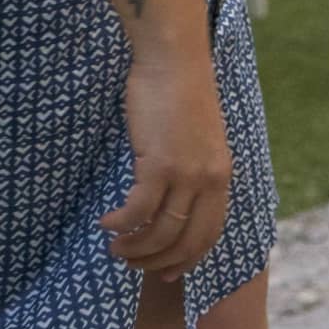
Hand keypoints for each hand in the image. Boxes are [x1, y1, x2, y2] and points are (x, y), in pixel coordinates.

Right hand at [101, 51, 232, 284]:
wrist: (173, 56)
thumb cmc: (179, 89)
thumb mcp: (198, 136)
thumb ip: (193, 168)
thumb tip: (172, 198)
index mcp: (222, 174)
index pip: (210, 234)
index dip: (188, 259)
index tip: (168, 272)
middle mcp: (209, 180)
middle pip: (185, 242)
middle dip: (157, 262)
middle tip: (132, 265)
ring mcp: (186, 174)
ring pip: (159, 232)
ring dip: (134, 248)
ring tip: (114, 248)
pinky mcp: (160, 165)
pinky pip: (137, 211)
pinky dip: (120, 223)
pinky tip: (106, 222)